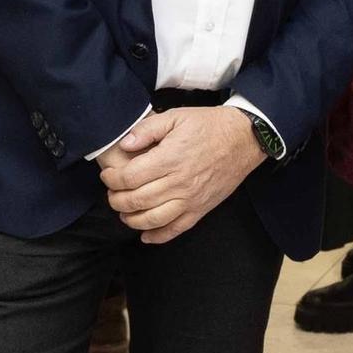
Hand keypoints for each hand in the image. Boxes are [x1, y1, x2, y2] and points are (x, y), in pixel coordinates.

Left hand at [97, 106, 262, 243]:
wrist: (244, 138)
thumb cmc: (209, 125)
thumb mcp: (177, 116)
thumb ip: (148, 129)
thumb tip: (125, 144)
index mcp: (169, 158)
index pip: (129, 178)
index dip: (112, 179)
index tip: (108, 176)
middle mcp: (178, 182)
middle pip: (136, 201)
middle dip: (116, 199)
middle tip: (112, 193)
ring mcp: (190, 199)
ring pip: (151, 220)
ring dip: (131, 219)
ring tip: (124, 211)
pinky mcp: (200, 209)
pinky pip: (175, 230)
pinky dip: (157, 236)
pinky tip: (145, 234)